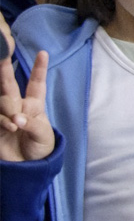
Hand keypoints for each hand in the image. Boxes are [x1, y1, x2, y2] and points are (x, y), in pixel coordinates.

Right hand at [0, 43, 54, 161]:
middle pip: (9, 86)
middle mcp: (17, 107)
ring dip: (8, 109)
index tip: (43, 53)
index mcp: (34, 105)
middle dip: (4, 69)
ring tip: (17, 125)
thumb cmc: (40, 147)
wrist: (28, 167)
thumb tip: (17, 119)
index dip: (39, 69)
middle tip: (3, 55)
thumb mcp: (43, 135)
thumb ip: (32, 124)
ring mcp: (4, 116)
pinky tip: (11, 127)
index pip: (36, 83)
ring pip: (1, 102)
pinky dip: (3, 122)